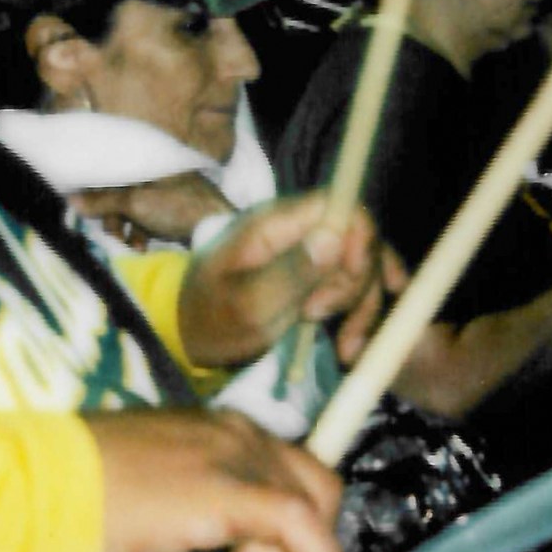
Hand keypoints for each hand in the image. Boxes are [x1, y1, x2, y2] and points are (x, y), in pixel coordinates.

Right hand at [77, 171, 230, 246]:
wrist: (217, 229)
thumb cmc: (177, 208)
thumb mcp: (135, 203)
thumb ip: (102, 201)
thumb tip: (71, 199)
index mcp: (150, 161)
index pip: (114, 169)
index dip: (97, 187)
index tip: (82, 205)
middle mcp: (159, 173)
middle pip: (122, 191)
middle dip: (112, 215)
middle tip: (111, 233)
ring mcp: (169, 193)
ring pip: (134, 208)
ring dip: (126, 228)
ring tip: (127, 245)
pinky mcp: (176, 213)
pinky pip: (149, 220)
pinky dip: (142, 233)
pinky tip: (142, 248)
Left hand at [173, 196, 392, 371]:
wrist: (188, 332)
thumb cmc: (210, 317)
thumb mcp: (246, 303)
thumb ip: (290, 271)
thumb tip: (334, 238)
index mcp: (275, 223)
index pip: (339, 205)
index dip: (359, 238)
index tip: (349, 281)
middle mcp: (297, 230)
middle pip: (358, 238)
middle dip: (354, 282)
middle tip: (318, 317)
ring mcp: (307, 252)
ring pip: (362, 266)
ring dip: (362, 306)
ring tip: (343, 347)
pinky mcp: (315, 276)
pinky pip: (354, 285)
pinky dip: (361, 311)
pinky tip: (358, 339)